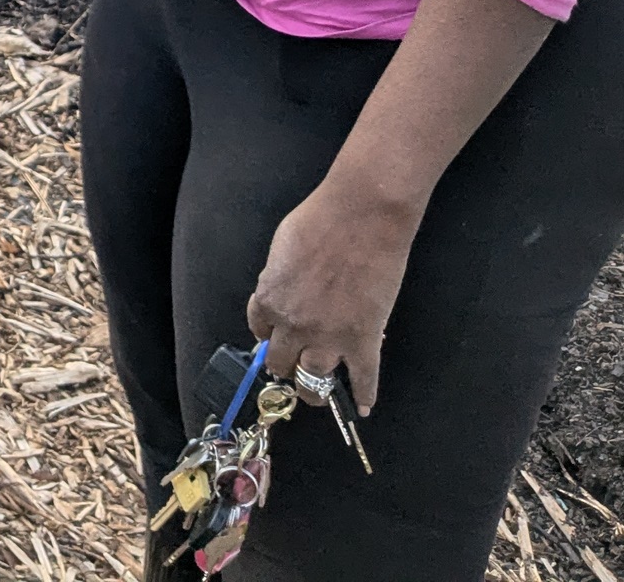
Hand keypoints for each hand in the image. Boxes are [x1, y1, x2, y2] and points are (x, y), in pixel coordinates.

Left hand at [245, 181, 419, 415]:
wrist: (361, 218)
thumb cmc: (318, 222)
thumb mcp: (281, 249)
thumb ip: (279, 279)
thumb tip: (283, 293)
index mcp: (269, 300)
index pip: (259, 331)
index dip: (268, 335)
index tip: (275, 337)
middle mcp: (293, 326)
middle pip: (281, 362)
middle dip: (286, 365)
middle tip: (294, 366)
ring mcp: (329, 338)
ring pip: (313, 381)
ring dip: (314, 390)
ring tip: (317, 393)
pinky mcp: (364, 342)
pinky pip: (363, 379)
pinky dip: (363, 396)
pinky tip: (361, 406)